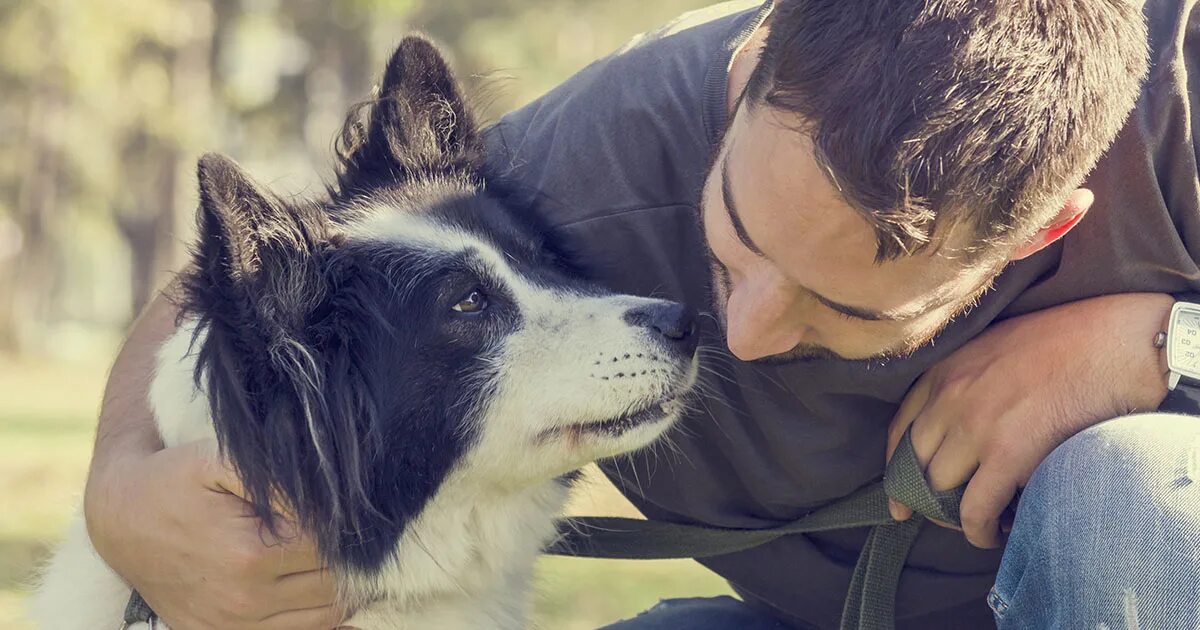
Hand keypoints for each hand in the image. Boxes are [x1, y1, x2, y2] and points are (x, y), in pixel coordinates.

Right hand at [85, 439, 341, 629]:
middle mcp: (245, 600)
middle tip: (339, 527)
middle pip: (335, 583)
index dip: (344, 524)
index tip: (338, 504)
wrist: (120, 517)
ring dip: (336, 584)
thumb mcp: (220, 458)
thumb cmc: (174, 479)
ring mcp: (234, 626)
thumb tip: (328, 497)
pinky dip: (315, 611)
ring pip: (326, 614)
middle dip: (345, 554)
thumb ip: (278, 476)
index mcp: (250, 554)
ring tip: (325, 552)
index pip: (332, 546)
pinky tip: (311, 581)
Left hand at [886, 293, 1171, 548]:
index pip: (900, 429)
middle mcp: (950, 397)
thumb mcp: (995, 348)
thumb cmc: (1067, 342)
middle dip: (922, 498)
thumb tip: (961, 427)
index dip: (896, 469)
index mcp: (944, 369)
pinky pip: (974, 509)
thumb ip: (969, 381)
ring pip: (939, 490)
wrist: (1114, 342)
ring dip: (952, 516)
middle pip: (914, 464)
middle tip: (941, 518)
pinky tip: (993, 534)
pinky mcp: (1008, 453)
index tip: (898, 496)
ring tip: (975, 524)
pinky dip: (978, 531)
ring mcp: (975, 425)